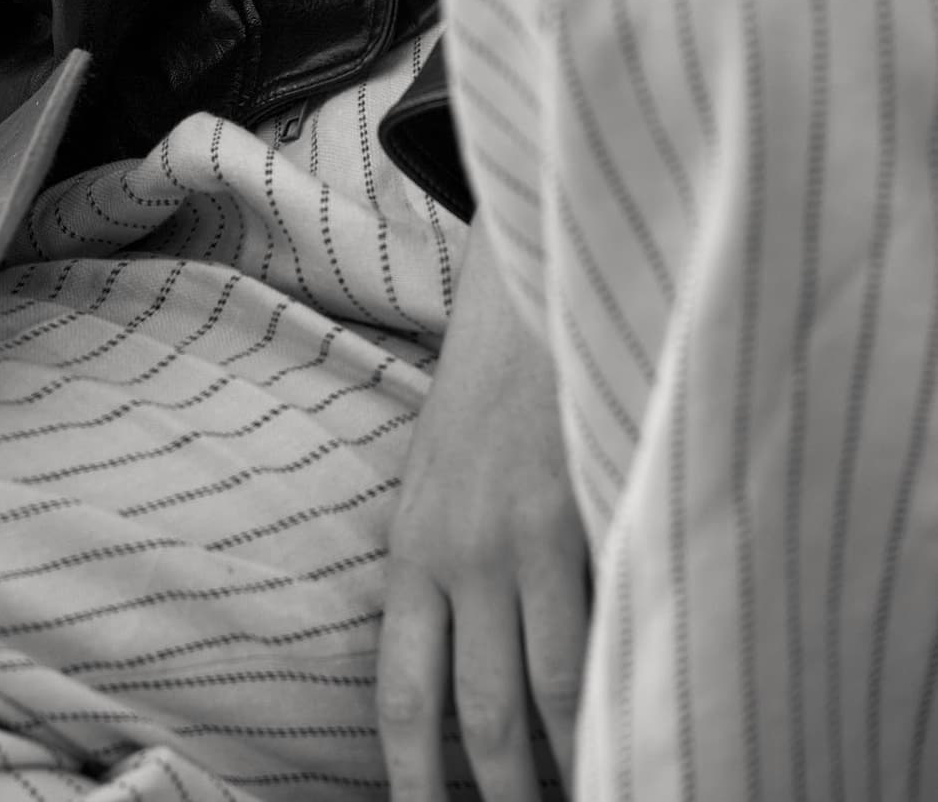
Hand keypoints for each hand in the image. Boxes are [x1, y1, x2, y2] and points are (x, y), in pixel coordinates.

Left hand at [377, 224, 589, 798]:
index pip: (403, 700)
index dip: (416, 783)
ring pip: (558, 689)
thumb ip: (437, 583)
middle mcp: (464, 554)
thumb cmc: (481, 405)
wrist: (524, 297)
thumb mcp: (430, 491)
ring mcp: (533, 535)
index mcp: (411, 553)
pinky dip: (630, 681)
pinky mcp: (594, 507)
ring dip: (580, 763)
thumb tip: (454, 699)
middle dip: (510, 798)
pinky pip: (617, 622)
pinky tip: (644, 716)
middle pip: (485, 720)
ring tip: (601, 795)